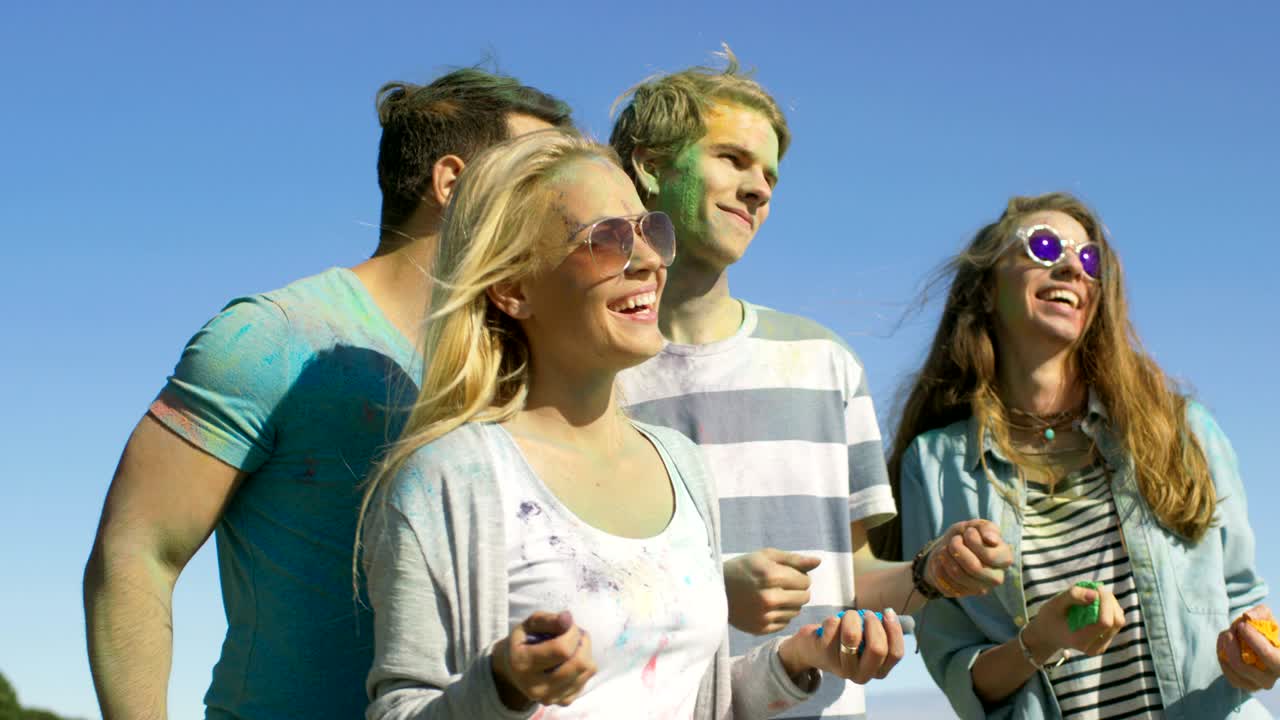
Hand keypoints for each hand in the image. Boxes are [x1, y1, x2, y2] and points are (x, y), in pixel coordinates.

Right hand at [491, 611, 595, 708]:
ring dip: (586, 652)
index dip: (572, 632)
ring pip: (586, 670)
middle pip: (578, 663)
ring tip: (573, 645)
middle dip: (582, 642)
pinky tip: (572, 660)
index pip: (562, 649)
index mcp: (523, 663)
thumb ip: (548, 620)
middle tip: (575, 634)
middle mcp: (535, 687)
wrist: (514, 670)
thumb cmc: (524, 642)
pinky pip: (587, 678)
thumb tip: (568, 618)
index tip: (568, 625)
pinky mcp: (563, 702)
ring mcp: (550, 698)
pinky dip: (585, 665)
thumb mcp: (529, 625)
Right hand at [724, 548, 821, 633]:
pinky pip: (785, 623)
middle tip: (782, 585)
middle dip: (798, 590)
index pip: (805, 580)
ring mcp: (765, 616)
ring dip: (790, 603)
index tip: (787, 575)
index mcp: (771, 576)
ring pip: (796, 611)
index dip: (799, 576)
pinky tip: (768, 607)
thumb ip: (794, 559)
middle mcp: (769, 598)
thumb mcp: (765, 556)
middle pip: (804, 597)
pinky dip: (781, 615)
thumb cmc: (742, 568)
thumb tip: (818, 562)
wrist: (715, 591)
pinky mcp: (761, 629)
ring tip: (775, 595)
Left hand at [778, 608, 905, 684]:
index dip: (894, 630)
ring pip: (852, 636)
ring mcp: (841, 668)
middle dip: (873, 623)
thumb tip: (891, 615)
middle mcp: (861, 675)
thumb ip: (881, 632)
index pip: (896, 654)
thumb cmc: (844, 640)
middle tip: (866, 613)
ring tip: (848, 615)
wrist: (811, 649)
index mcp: (878, 671)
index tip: (887, 612)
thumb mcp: (866, 641)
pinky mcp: (823, 655)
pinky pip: (833, 627)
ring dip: (852, 617)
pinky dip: (834, 618)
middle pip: (877, 648)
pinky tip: (831, 623)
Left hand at [925, 519, 1011, 597]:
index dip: (974, 541)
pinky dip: (939, 567)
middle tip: (954, 540)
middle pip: (974, 567)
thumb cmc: (965, 536)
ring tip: (945, 549)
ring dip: (946, 557)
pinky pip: (947, 583)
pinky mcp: (963, 593)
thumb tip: (991, 540)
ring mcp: (980, 588)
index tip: (968, 532)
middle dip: (958, 549)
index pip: (990, 556)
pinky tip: (941, 560)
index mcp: (1004, 559)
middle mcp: (996, 577)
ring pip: (959, 575)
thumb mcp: (975, 526)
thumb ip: (985, 528)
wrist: (946, 548)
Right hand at [1024, 584, 1123, 659]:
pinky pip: (1116, 624)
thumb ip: (1073, 596)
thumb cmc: (1050, 617)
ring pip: (1119, 622)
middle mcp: (1093, 647)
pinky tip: (1098, 606)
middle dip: (1110, 602)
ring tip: (1096, 596)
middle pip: (1116, 621)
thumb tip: (1096, 594)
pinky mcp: (1105, 643)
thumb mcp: (1055, 603)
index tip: (1096, 588)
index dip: (1106, 602)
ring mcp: (1100, 647)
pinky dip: (1110, 611)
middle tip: (1096, 590)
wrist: (1047, 634)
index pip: (1105, 622)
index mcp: (1080, 639)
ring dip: (1112, 605)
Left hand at [1218, 605, 1279, 690]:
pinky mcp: (1243, 685)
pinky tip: (1224, 644)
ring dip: (1225, 648)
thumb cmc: (1267, 630)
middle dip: (1232, 644)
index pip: (1267, 655)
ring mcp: (1257, 684)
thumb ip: (1260, 612)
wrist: (1262, 644)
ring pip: (1232, 669)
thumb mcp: (1267, 617)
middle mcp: (1272, 677)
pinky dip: (1222, 655)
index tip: (1241, 625)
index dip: (1252, 639)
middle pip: (1243, 666)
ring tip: (1227, 634)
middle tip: (1230, 629)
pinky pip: (1227, 672)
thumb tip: (1248, 617)